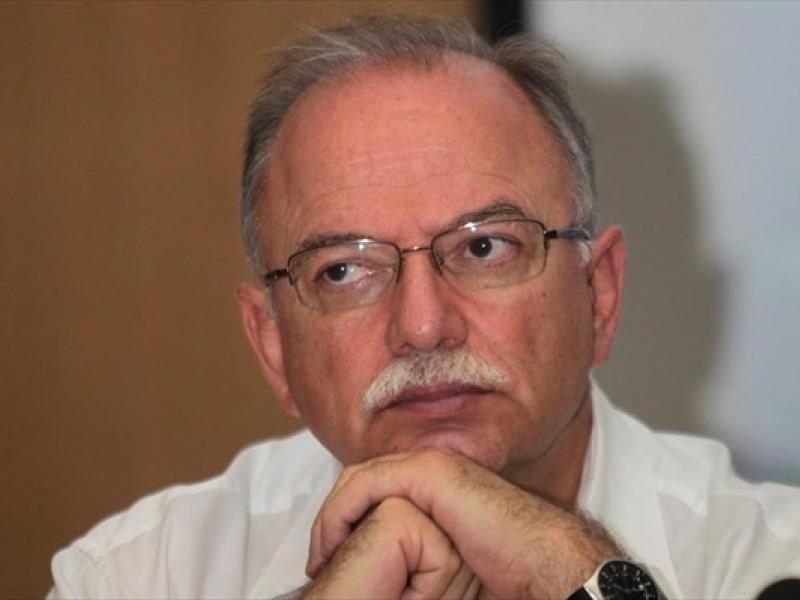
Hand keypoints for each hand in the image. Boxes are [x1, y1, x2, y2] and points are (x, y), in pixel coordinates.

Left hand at [308, 449, 621, 598]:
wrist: (539, 561)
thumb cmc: (498, 568)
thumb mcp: (441, 558)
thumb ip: (416, 548)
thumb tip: (389, 571)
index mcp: (433, 484)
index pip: (371, 489)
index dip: (343, 520)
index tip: (328, 559)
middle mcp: (428, 467)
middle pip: (359, 482)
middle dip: (332, 518)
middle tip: (318, 557)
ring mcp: (429, 465)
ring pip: (357, 480)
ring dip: (331, 516)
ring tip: (321, 553)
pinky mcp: (428, 471)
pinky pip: (366, 484)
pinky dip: (341, 510)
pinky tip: (332, 541)